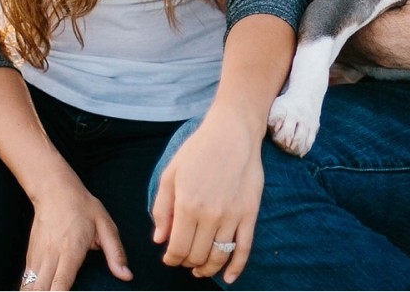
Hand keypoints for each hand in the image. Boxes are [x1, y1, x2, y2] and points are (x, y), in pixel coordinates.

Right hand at [21, 175, 130, 289]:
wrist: (54, 190)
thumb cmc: (83, 207)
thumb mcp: (105, 225)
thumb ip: (115, 252)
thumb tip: (126, 275)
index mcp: (70, 251)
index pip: (60, 284)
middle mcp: (50, 257)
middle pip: (41, 290)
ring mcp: (37, 257)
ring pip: (29, 287)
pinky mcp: (30, 257)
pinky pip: (26, 281)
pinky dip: (30, 289)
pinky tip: (36, 291)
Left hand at [151, 110, 263, 283]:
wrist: (233, 132)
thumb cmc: (198, 150)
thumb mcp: (170, 174)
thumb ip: (162, 209)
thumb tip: (159, 240)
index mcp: (187, 205)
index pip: (178, 248)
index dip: (171, 259)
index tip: (170, 258)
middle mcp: (210, 215)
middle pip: (197, 255)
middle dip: (187, 262)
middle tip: (184, 258)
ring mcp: (233, 215)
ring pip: (218, 256)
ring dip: (207, 268)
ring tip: (200, 268)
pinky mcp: (250, 213)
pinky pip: (244, 248)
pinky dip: (236, 268)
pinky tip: (229, 279)